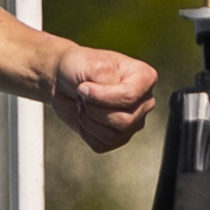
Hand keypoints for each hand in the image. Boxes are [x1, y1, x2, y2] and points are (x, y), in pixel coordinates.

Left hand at [43, 41, 158, 151]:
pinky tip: (85, 116)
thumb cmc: (80, 67)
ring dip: (88, 120)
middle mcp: (144, 101)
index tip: (84, 86)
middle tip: (84, 95)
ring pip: (112, 136)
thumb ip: (105, 78)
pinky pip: (102, 145)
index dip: (102, 96)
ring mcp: (133, 122)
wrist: (64, 80)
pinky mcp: (118, 138)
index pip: (130, 96)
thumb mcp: (91, 64)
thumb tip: (108, 100)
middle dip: (94, 109)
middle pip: (124, 120)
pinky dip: (86, 132)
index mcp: (145, 77)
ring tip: (84, 105)